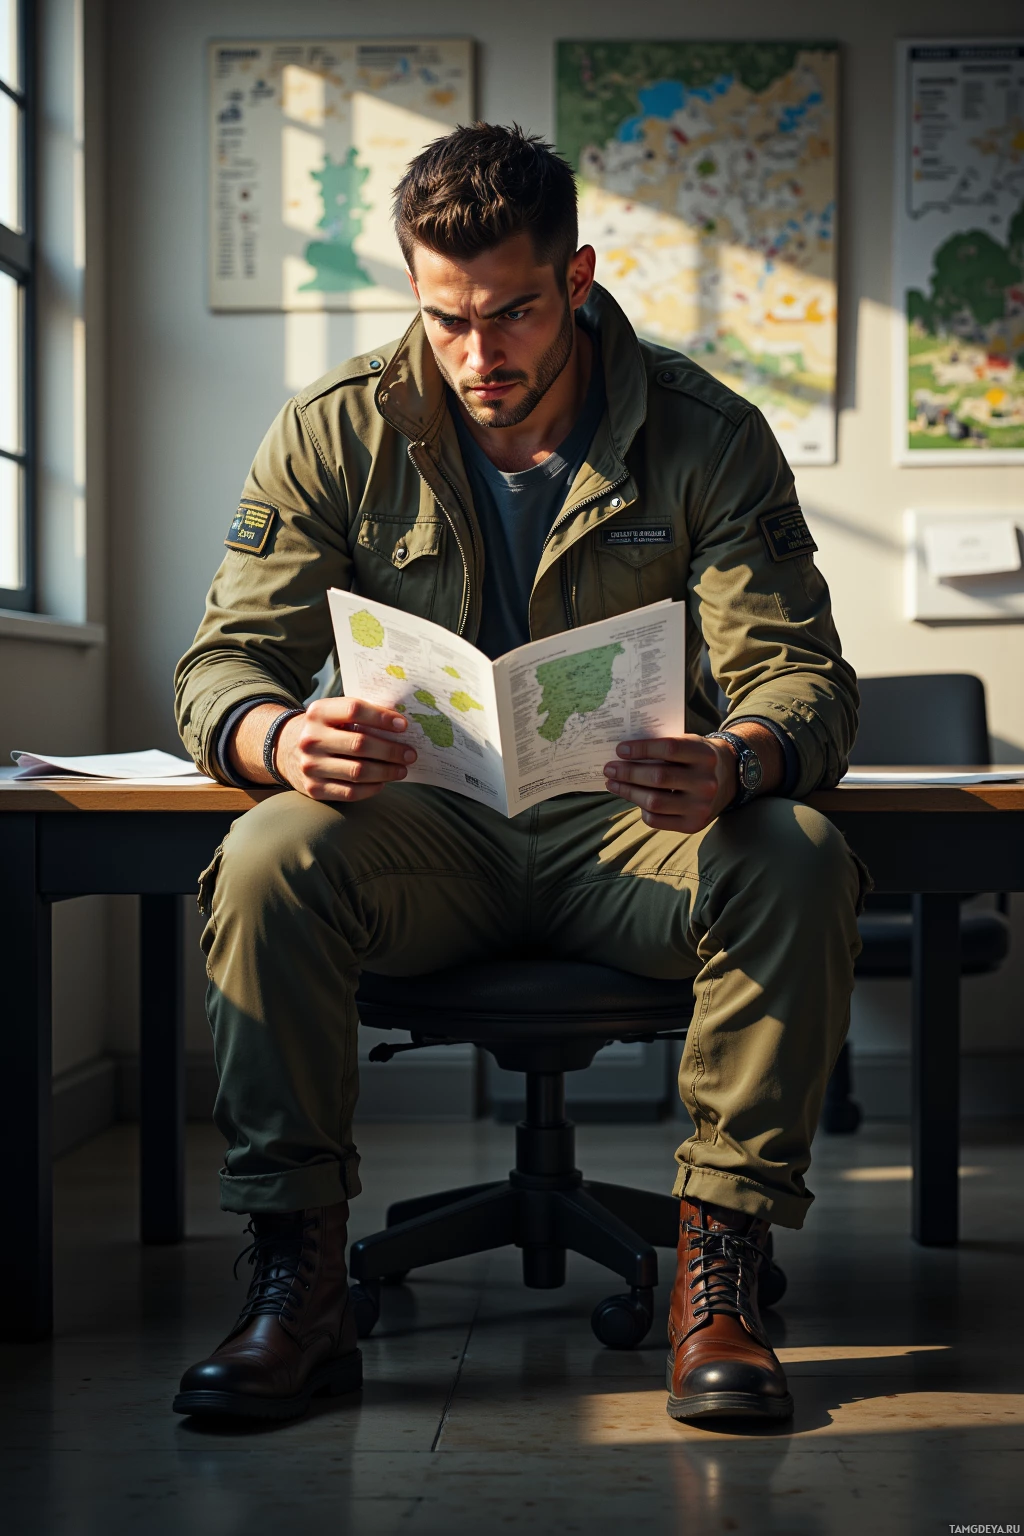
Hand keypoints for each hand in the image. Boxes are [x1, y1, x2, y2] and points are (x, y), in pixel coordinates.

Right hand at [275, 697, 415, 801]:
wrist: (285, 749)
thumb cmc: (324, 729)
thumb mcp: (333, 714)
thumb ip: (361, 715)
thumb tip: (400, 725)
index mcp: (318, 712)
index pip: (354, 710)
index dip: (382, 717)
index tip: (403, 725)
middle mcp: (311, 738)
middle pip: (360, 744)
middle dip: (391, 750)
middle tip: (410, 754)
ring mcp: (310, 766)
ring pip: (358, 771)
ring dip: (386, 771)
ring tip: (402, 769)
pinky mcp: (314, 789)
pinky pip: (351, 792)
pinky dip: (372, 788)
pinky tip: (382, 782)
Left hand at [603, 734, 738, 831]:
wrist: (729, 780)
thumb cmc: (698, 758)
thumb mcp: (690, 744)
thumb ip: (664, 746)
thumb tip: (624, 754)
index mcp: (705, 755)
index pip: (669, 749)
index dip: (642, 749)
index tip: (620, 750)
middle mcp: (706, 782)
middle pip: (658, 777)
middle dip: (628, 773)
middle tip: (609, 768)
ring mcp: (701, 806)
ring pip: (654, 801)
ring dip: (628, 792)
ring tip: (613, 784)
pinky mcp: (694, 825)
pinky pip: (657, 820)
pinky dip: (641, 809)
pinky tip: (635, 799)